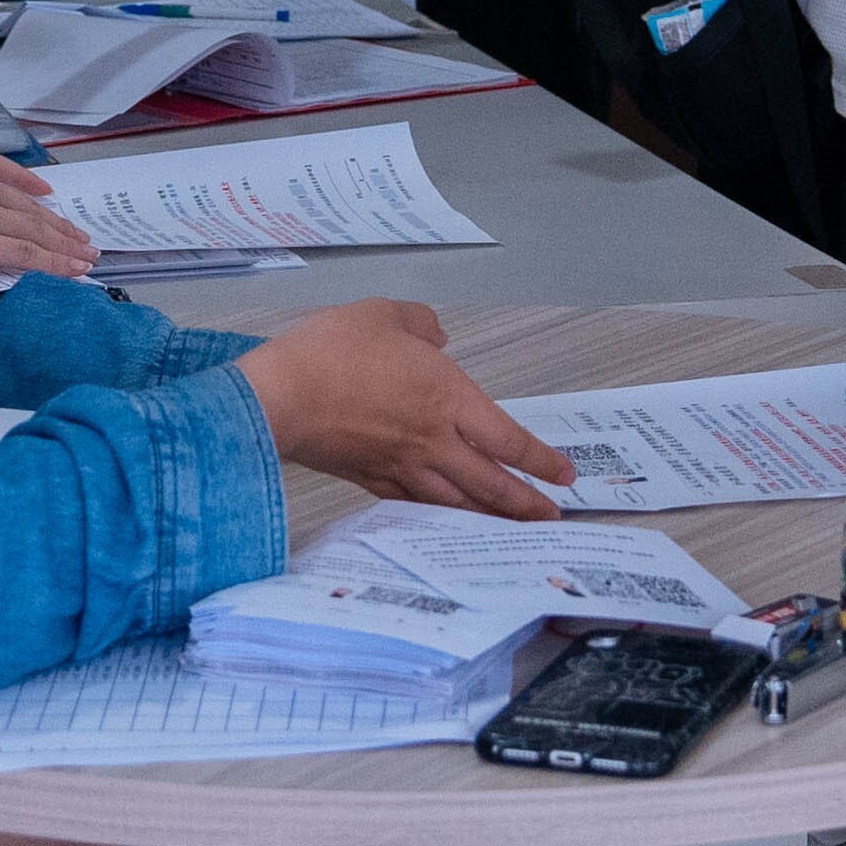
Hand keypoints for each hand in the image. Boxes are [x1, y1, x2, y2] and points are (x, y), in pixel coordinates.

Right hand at [0, 144, 93, 278]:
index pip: (16, 190)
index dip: (41, 206)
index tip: (59, 215)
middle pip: (33, 213)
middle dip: (62, 229)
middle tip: (85, 241)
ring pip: (36, 233)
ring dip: (66, 248)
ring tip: (87, 258)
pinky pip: (26, 255)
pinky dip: (53, 264)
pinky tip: (71, 271)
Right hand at [232, 301, 575, 518]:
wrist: (280, 396)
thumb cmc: (332, 352)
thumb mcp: (383, 315)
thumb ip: (419, 323)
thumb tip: (437, 334)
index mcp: (447, 398)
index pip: (508, 438)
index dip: (540, 460)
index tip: (564, 476)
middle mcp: (433, 441)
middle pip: (491, 483)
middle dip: (525, 503)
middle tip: (550, 520)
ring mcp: (401, 466)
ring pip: (457, 502)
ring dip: (488, 518)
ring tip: (510, 531)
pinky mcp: (368, 480)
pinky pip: (415, 505)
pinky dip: (438, 516)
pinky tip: (443, 519)